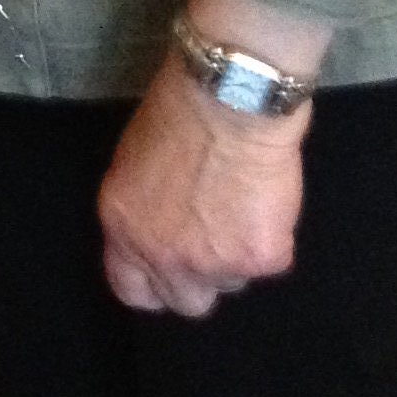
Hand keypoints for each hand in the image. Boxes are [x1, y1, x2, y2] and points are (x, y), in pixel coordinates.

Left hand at [97, 54, 309, 317]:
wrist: (230, 95)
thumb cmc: (179, 108)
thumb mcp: (134, 161)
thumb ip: (144, 208)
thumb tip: (159, 228)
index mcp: (124, 227)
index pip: (131, 289)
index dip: (154, 285)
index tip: (170, 272)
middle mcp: (162, 255)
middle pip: (186, 301)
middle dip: (202, 278)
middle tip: (217, 240)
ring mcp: (212, 263)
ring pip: (231, 282)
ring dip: (238, 254)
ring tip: (242, 204)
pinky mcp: (259, 258)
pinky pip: (270, 261)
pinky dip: (273, 235)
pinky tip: (267, 197)